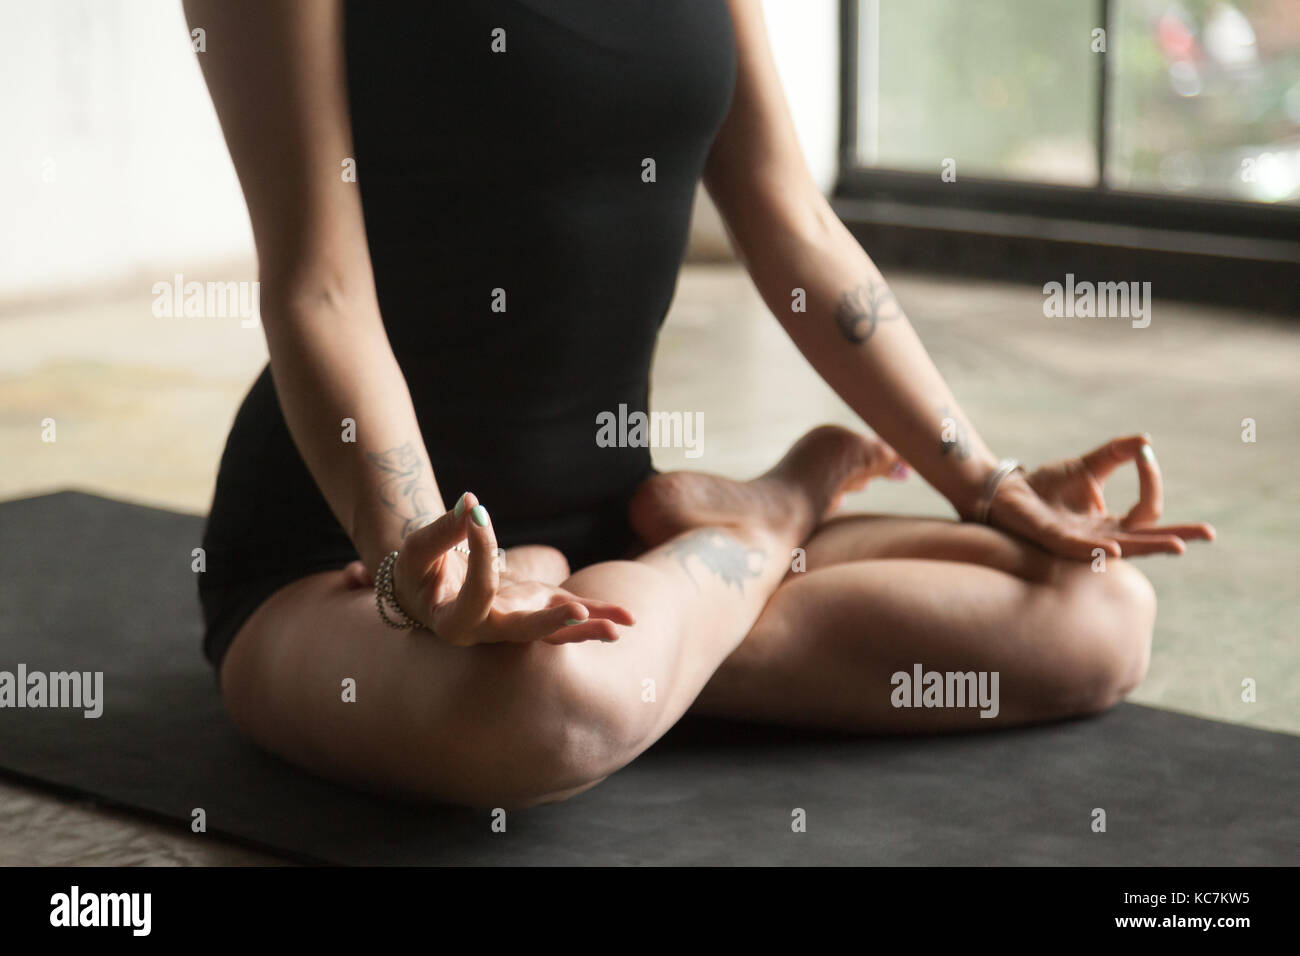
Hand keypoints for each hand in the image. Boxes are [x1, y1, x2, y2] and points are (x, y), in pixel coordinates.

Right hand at [351, 493, 634, 644]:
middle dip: (553, 622)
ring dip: (588, 627)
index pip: (478, 590)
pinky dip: (596, 614)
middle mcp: (491, 630)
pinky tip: (626, 619)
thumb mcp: (419, 550)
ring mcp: (518, 619)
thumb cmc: (419, 571)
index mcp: (455, 623)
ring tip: (620, 626)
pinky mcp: (537, 606)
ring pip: (555, 631)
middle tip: (579, 612)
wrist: (430, 590)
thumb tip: (470, 504)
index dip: (480, 551)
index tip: (475, 514)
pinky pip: (568, 615)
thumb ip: (442, 532)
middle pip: (525, 632)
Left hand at [985, 435, 1214, 560]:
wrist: (1007, 491)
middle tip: (1209, 533)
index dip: (1151, 482)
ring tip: (1176, 546)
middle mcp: (1101, 539)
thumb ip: (1115, 454)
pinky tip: (1116, 547)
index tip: (1146, 456)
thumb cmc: (1046, 485)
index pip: (1146, 510)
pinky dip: (1099, 548)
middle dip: (1178, 536)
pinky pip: (1081, 549)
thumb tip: (1146, 441)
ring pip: (1120, 549)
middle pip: (1147, 541)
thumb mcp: (1087, 467)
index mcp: (1110, 523)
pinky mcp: (1054, 540)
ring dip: (1148, 547)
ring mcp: (1079, 543)